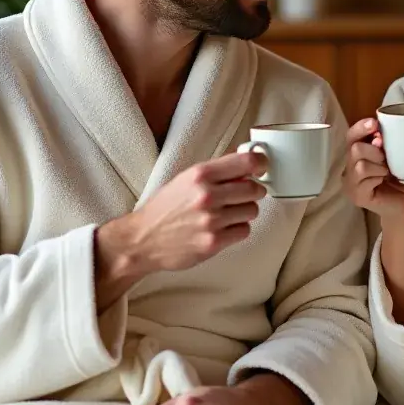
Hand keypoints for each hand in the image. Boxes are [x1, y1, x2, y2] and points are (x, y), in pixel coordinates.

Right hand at [95, 151, 266, 298]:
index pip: (246, 162)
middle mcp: (207, 195)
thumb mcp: (185, 179)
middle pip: (254, 189)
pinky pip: (244, 231)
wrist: (142, 239)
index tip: (261, 167)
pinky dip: (237, 230)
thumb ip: (216, 172)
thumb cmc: (164, 208)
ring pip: (252, 211)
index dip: (260, 163)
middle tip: (242, 195)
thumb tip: (247, 164)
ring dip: (244, 212)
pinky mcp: (214, 242)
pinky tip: (222, 228)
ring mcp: (212, 220)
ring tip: (227, 214)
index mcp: (200, 174)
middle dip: (252, 192)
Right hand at [343, 118, 403, 217]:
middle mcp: (349, 167)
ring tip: (387, 172)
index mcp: (358, 154)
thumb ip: (388, 143)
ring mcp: (351, 183)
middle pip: (354, 148)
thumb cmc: (402, 178)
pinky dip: (377, 177)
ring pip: (360, 165)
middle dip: (374, 150)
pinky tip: (383, 181)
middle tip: (386, 158)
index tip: (375, 123)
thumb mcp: (396, 155)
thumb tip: (381, 133)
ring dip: (378, 166)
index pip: (351, 136)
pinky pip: (364, 180)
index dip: (361, 128)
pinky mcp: (356, 196)